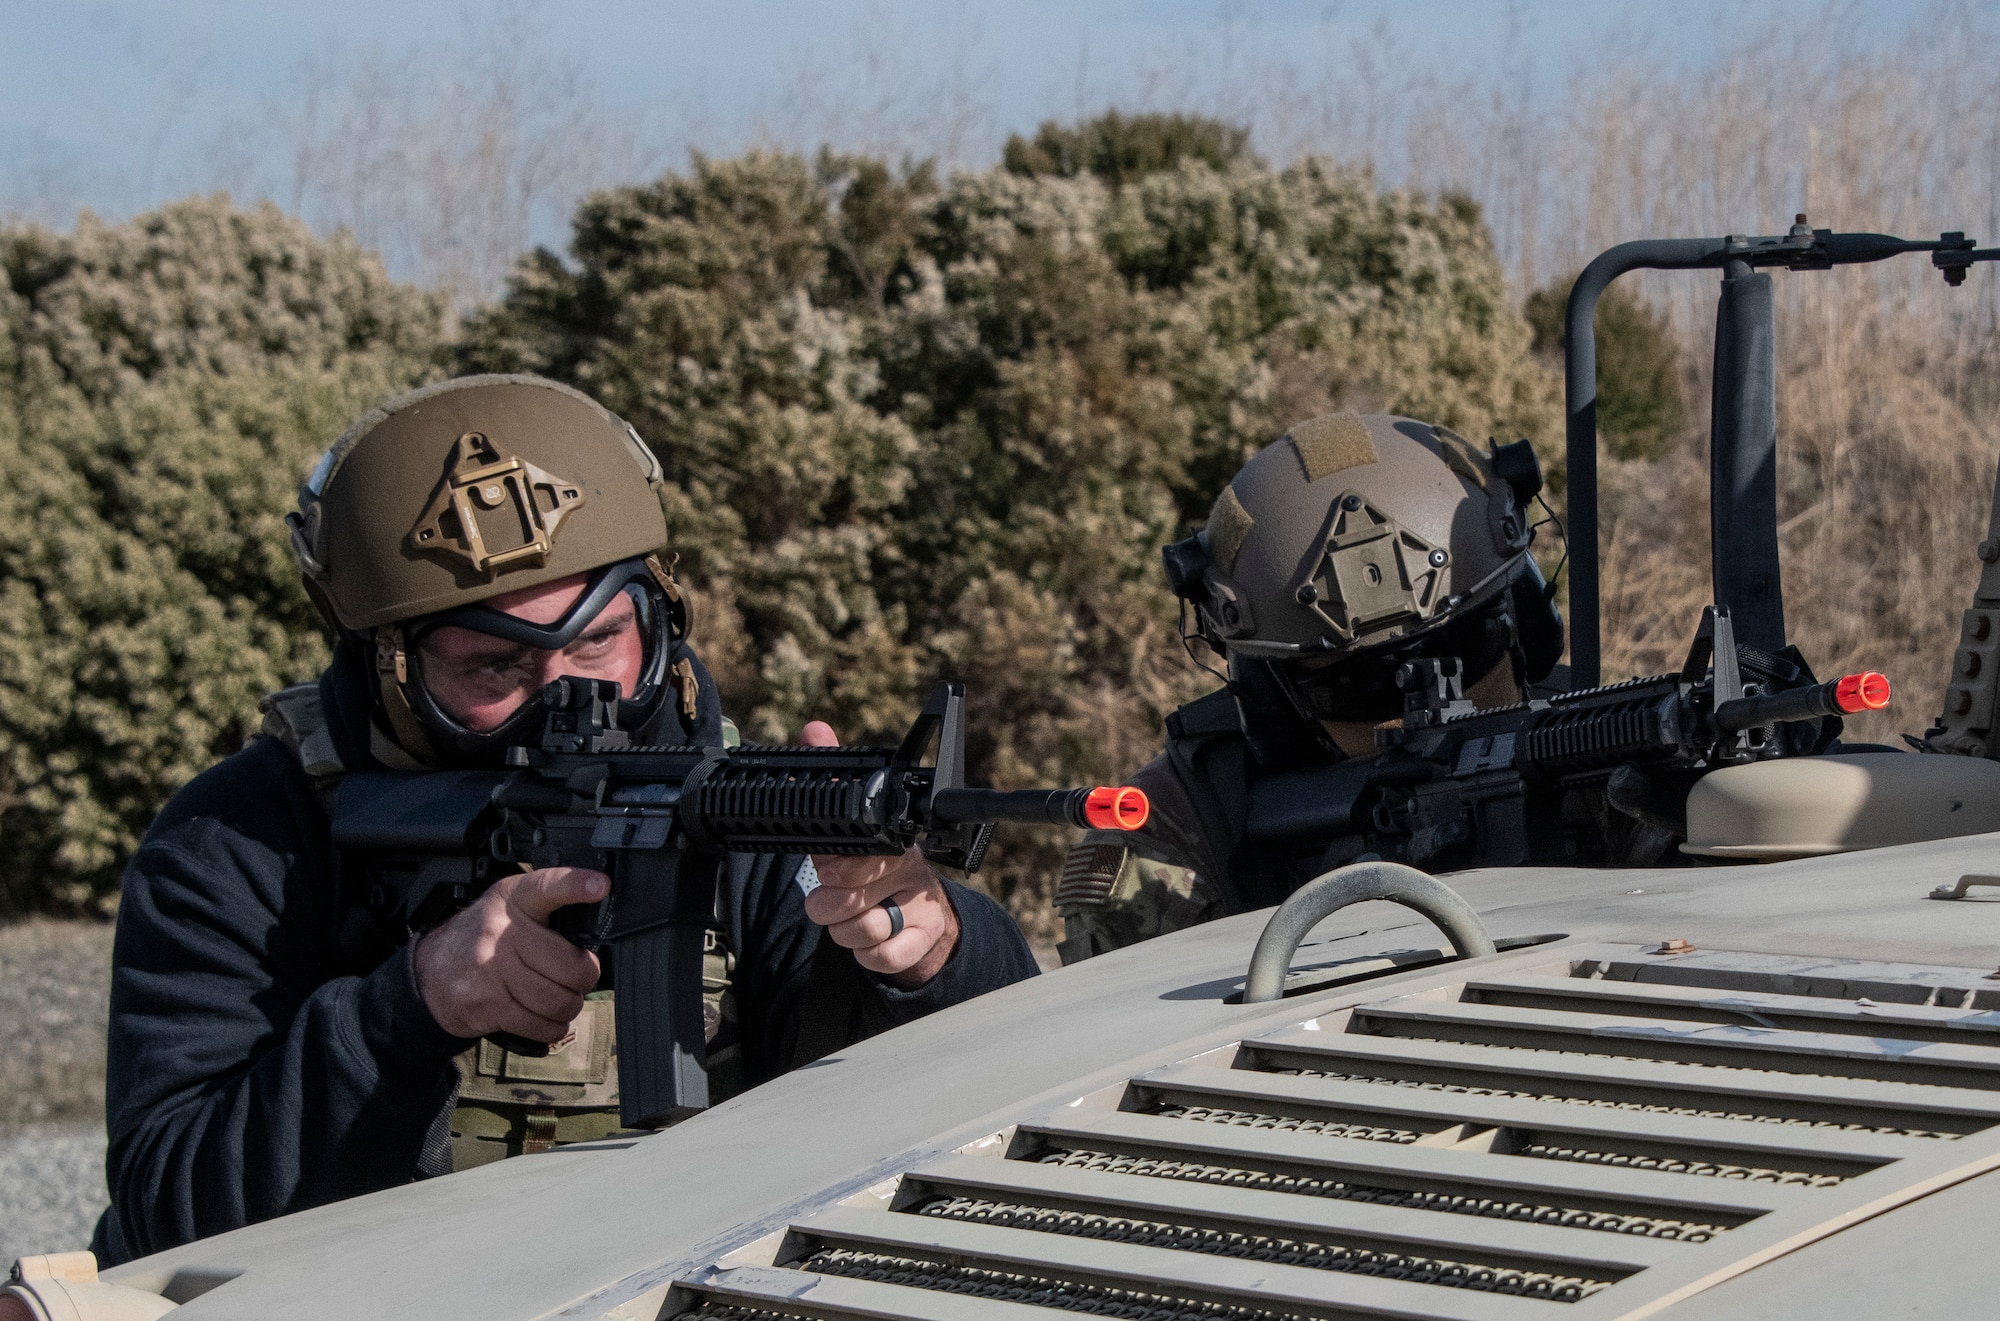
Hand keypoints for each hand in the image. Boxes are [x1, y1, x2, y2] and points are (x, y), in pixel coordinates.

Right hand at [413, 867, 606, 1040]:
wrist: (430, 971)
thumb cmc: (483, 936)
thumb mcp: (510, 905)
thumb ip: (549, 905)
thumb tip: (599, 913)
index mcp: (514, 899)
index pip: (547, 887)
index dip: (575, 884)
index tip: (600, 886)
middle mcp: (502, 932)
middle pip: (571, 966)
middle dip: (586, 978)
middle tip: (579, 978)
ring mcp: (492, 971)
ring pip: (558, 1000)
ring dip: (570, 1006)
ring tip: (562, 998)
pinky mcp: (487, 1005)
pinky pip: (539, 1025)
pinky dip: (552, 1027)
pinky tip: (546, 1018)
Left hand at [799, 720, 960, 987]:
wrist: (922, 920)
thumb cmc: (877, 871)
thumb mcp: (852, 830)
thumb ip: (833, 787)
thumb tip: (815, 728)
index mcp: (895, 842)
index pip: (869, 851)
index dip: (841, 866)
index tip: (826, 869)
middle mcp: (913, 872)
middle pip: (860, 893)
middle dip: (830, 903)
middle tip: (824, 901)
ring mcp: (921, 908)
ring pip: (868, 928)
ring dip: (845, 931)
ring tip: (845, 921)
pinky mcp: (924, 942)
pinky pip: (886, 956)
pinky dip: (867, 955)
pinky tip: (867, 943)